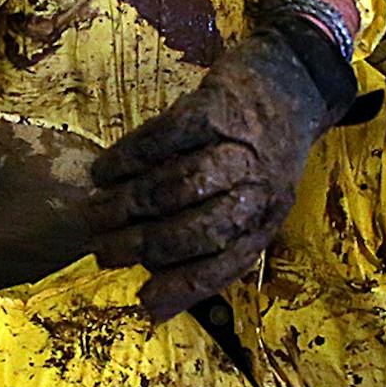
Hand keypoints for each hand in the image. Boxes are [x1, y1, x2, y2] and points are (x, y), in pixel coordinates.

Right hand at [85, 33, 333, 322]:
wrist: (291, 81)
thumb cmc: (261, 155)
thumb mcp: (253, 205)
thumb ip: (210, 247)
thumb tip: (153, 305)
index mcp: (265, 221)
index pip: (223, 265)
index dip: (181, 288)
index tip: (143, 301)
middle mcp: (257, 189)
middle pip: (194, 229)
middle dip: (140, 244)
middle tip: (102, 250)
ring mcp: (238, 147)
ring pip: (174, 185)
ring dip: (126, 203)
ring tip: (94, 213)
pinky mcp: (216, 107)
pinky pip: (163, 138)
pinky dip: (127, 158)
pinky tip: (104, 171)